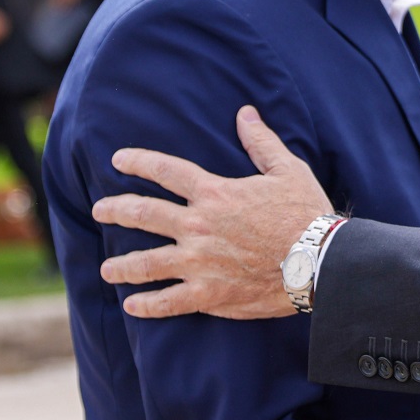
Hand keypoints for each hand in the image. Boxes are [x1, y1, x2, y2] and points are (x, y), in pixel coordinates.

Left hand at [93, 106, 333, 318]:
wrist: (319, 261)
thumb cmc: (306, 212)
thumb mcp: (287, 169)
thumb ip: (261, 142)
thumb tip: (245, 113)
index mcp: (214, 192)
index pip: (165, 170)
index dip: (138, 161)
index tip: (117, 160)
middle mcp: (198, 225)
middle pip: (144, 213)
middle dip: (116, 210)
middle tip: (99, 210)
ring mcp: (199, 262)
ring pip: (146, 262)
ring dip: (122, 265)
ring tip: (107, 269)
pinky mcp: (208, 293)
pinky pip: (168, 301)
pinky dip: (147, 305)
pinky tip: (132, 306)